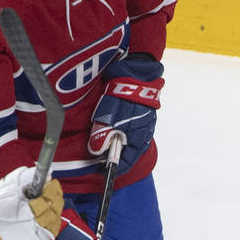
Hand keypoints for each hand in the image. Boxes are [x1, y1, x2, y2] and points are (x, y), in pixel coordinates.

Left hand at [88, 56, 162, 173]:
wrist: (136, 69)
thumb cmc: (125, 94)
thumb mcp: (110, 117)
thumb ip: (103, 134)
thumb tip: (96, 150)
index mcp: (140, 137)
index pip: (127, 160)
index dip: (114, 166)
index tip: (101, 170)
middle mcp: (143, 132)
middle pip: (127, 150)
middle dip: (113, 153)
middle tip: (98, 154)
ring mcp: (143, 122)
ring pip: (127, 138)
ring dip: (114, 140)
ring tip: (101, 139)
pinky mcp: (139, 112)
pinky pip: (127, 127)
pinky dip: (118, 129)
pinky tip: (109, 124)